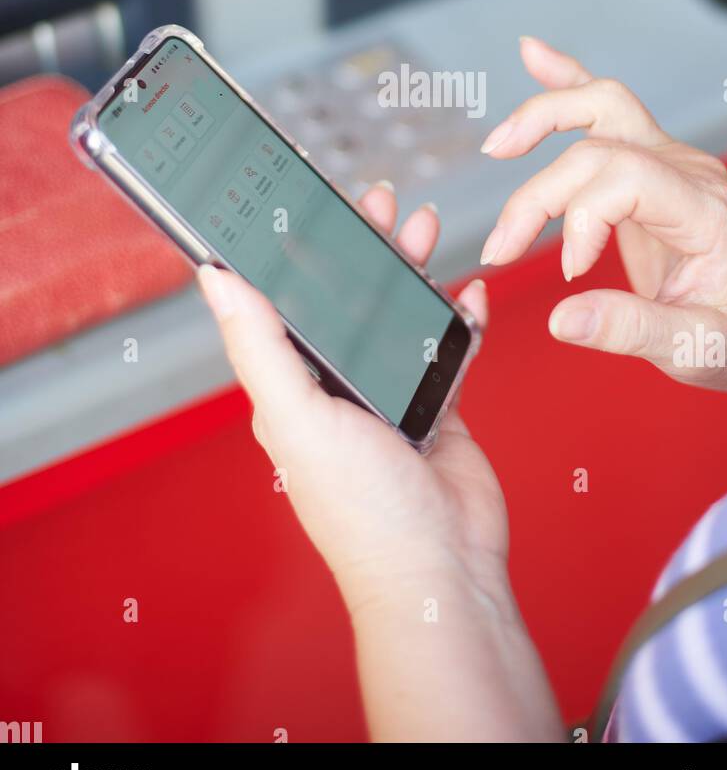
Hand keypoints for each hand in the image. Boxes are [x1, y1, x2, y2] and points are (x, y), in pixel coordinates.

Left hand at [197, 185, 507, 611]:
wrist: (443, 568)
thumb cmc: (364, 512)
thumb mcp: (297, 418)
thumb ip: (260, 346)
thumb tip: (214, 278)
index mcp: (293, 390)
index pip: (284, 306)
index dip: (295, 253)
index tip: (307, 206)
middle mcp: (338, 389)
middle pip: (348, 298)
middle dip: (363, 246)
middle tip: (380, 202)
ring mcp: (392, 395)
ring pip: (398, 313)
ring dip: (410, 269)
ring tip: (424, 227)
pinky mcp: (439, 405)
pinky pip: (448, 345)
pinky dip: (460, 315)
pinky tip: (469, 292)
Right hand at [478, 37, 726, 402]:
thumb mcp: (698, 349)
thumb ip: (631, 330)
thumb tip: (562, 319)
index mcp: (706, 212)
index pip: (626, 179)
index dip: (581, 219)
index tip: (568, 273)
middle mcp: (689, 171)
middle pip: (596, 149)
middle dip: (536, 196)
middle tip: (501, 249)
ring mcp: (670, 159)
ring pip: (601, 106)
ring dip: (543, 117)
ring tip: (498, 147)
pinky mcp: (648, 163)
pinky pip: (607, 108)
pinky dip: (567, 80)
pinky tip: (533, 56)